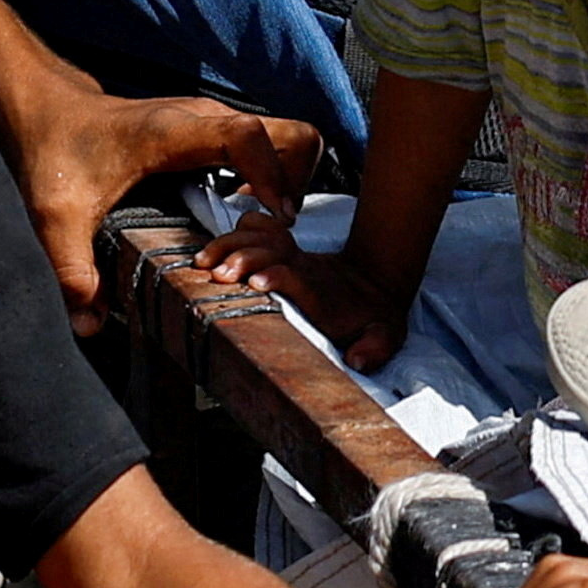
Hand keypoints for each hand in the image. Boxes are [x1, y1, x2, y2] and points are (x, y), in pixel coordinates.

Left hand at [15, 87, 326, 332]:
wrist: (46, 110)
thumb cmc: (55, 149)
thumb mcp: (57, 215)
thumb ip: (73, 270)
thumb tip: (90, 325)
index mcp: (177, 130)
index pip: (250, 136)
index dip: (273, 176)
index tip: (275, 217)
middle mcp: (203, 119)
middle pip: (288, 132)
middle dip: (296, 181)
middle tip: (272, 229)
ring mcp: (210, 123)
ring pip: (281, 138)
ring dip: (285, 181)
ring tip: (260, 228)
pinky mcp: (209, 133)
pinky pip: (262, 147)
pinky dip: (269, 178)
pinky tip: (241, 215)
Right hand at [206, 223, 407, 369]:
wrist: (374, 287)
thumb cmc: (373, 318)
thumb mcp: (384, 336)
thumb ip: (375, 348)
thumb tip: (358, 359)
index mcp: (321, 291)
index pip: (296, 274)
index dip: (276, 275)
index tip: (255, 283)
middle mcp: (303, 268)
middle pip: (270, 250)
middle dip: (242, 258)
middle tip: (219, 275)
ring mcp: (292, 256)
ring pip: (259, 236)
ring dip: (230, 244)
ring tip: (203, 261)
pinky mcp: (282, 251)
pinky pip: (258, 228)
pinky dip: (237, 231)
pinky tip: (217, 247)